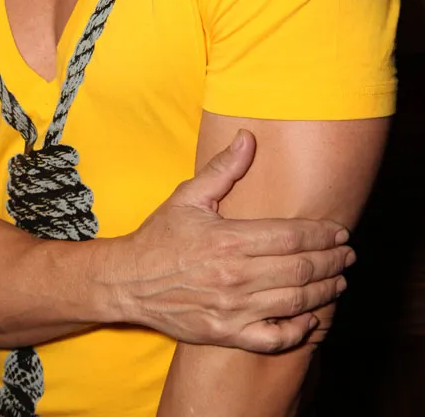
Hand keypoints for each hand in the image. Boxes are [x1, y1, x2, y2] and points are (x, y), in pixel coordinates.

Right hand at [116, 130, 352, 352]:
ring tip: (339, 281)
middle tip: (348, 255)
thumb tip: (248, 137)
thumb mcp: (188, 196)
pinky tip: (311, 319)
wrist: (128, 281)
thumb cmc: (160, 236)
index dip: (321, 234)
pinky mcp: (225, 335)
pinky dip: (297, 330)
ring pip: (293, 302)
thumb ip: (223, 169)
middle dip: (331, 261)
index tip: (339, 231)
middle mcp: (234, 277)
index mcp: (228, 240)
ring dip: (324, 292)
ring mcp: (231, 310)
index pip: (290, 237)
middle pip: (299, 270)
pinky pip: (272, 338)